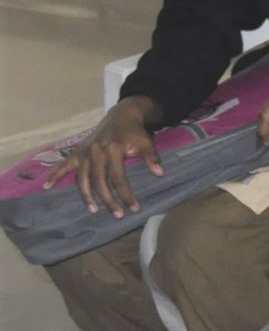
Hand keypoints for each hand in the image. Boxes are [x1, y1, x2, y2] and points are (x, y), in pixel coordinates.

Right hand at [44, 97, 161, 216]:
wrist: (120, 115)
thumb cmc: (134, 131)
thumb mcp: (146, 141)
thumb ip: (152, 157)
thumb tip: (160, 174)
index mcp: (114, 149)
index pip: (118, 177)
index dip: (126, 194)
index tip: (134, 207)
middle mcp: (96, 152)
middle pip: (99, 181)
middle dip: (109, 200)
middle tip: (118, 215)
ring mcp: (84, 152)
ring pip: (82, 178)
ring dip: (87, 196)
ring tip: (94, 210)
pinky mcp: (77, 152)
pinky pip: (63, 165)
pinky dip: (54, 175)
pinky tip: (47, 187)